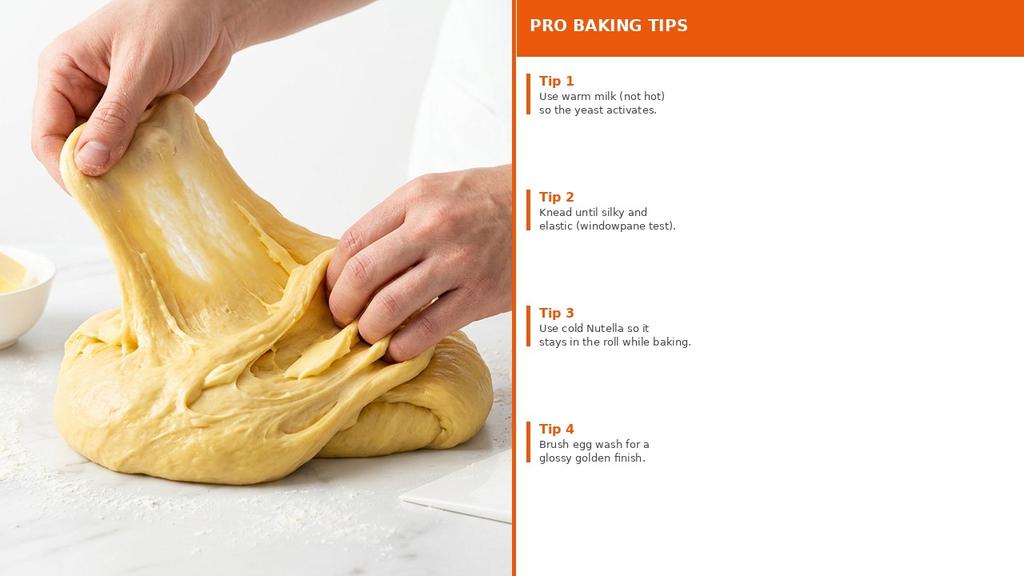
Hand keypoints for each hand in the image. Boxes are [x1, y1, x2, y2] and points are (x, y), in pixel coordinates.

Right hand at [32, 0, 237, 185]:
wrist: (216, 13)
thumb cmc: (171, 18)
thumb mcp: (140, 67)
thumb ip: (116, 116)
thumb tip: (89, 163)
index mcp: (63, 73)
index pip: (48, 134)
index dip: (65, 167)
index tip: (93, 193)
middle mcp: (83, 93)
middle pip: (77, 151)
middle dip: (99, 174)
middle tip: (127, 196)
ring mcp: (115, 107)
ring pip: (110, 155)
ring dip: (129, 170)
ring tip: (149, 184)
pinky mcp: (145, 117)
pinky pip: (139, 151)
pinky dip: (151, 161)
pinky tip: (165, 169)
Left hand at [326, 165, 512, 360]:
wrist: (541, 209)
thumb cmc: (486, 202)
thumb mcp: (436, 193)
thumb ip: (397, 223)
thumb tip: (353, 266)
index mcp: (416, 198)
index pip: (353, 241)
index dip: (332, 275)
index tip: (331, 291)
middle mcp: (433, 227)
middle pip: (363, 275)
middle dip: (341, 305)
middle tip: (342, 319)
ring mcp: (457, 262)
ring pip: (389, 307)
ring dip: (369, 330)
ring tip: (369, 335)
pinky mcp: (479, 294)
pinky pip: (426, 330)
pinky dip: (403, 348)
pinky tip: (398, 350)